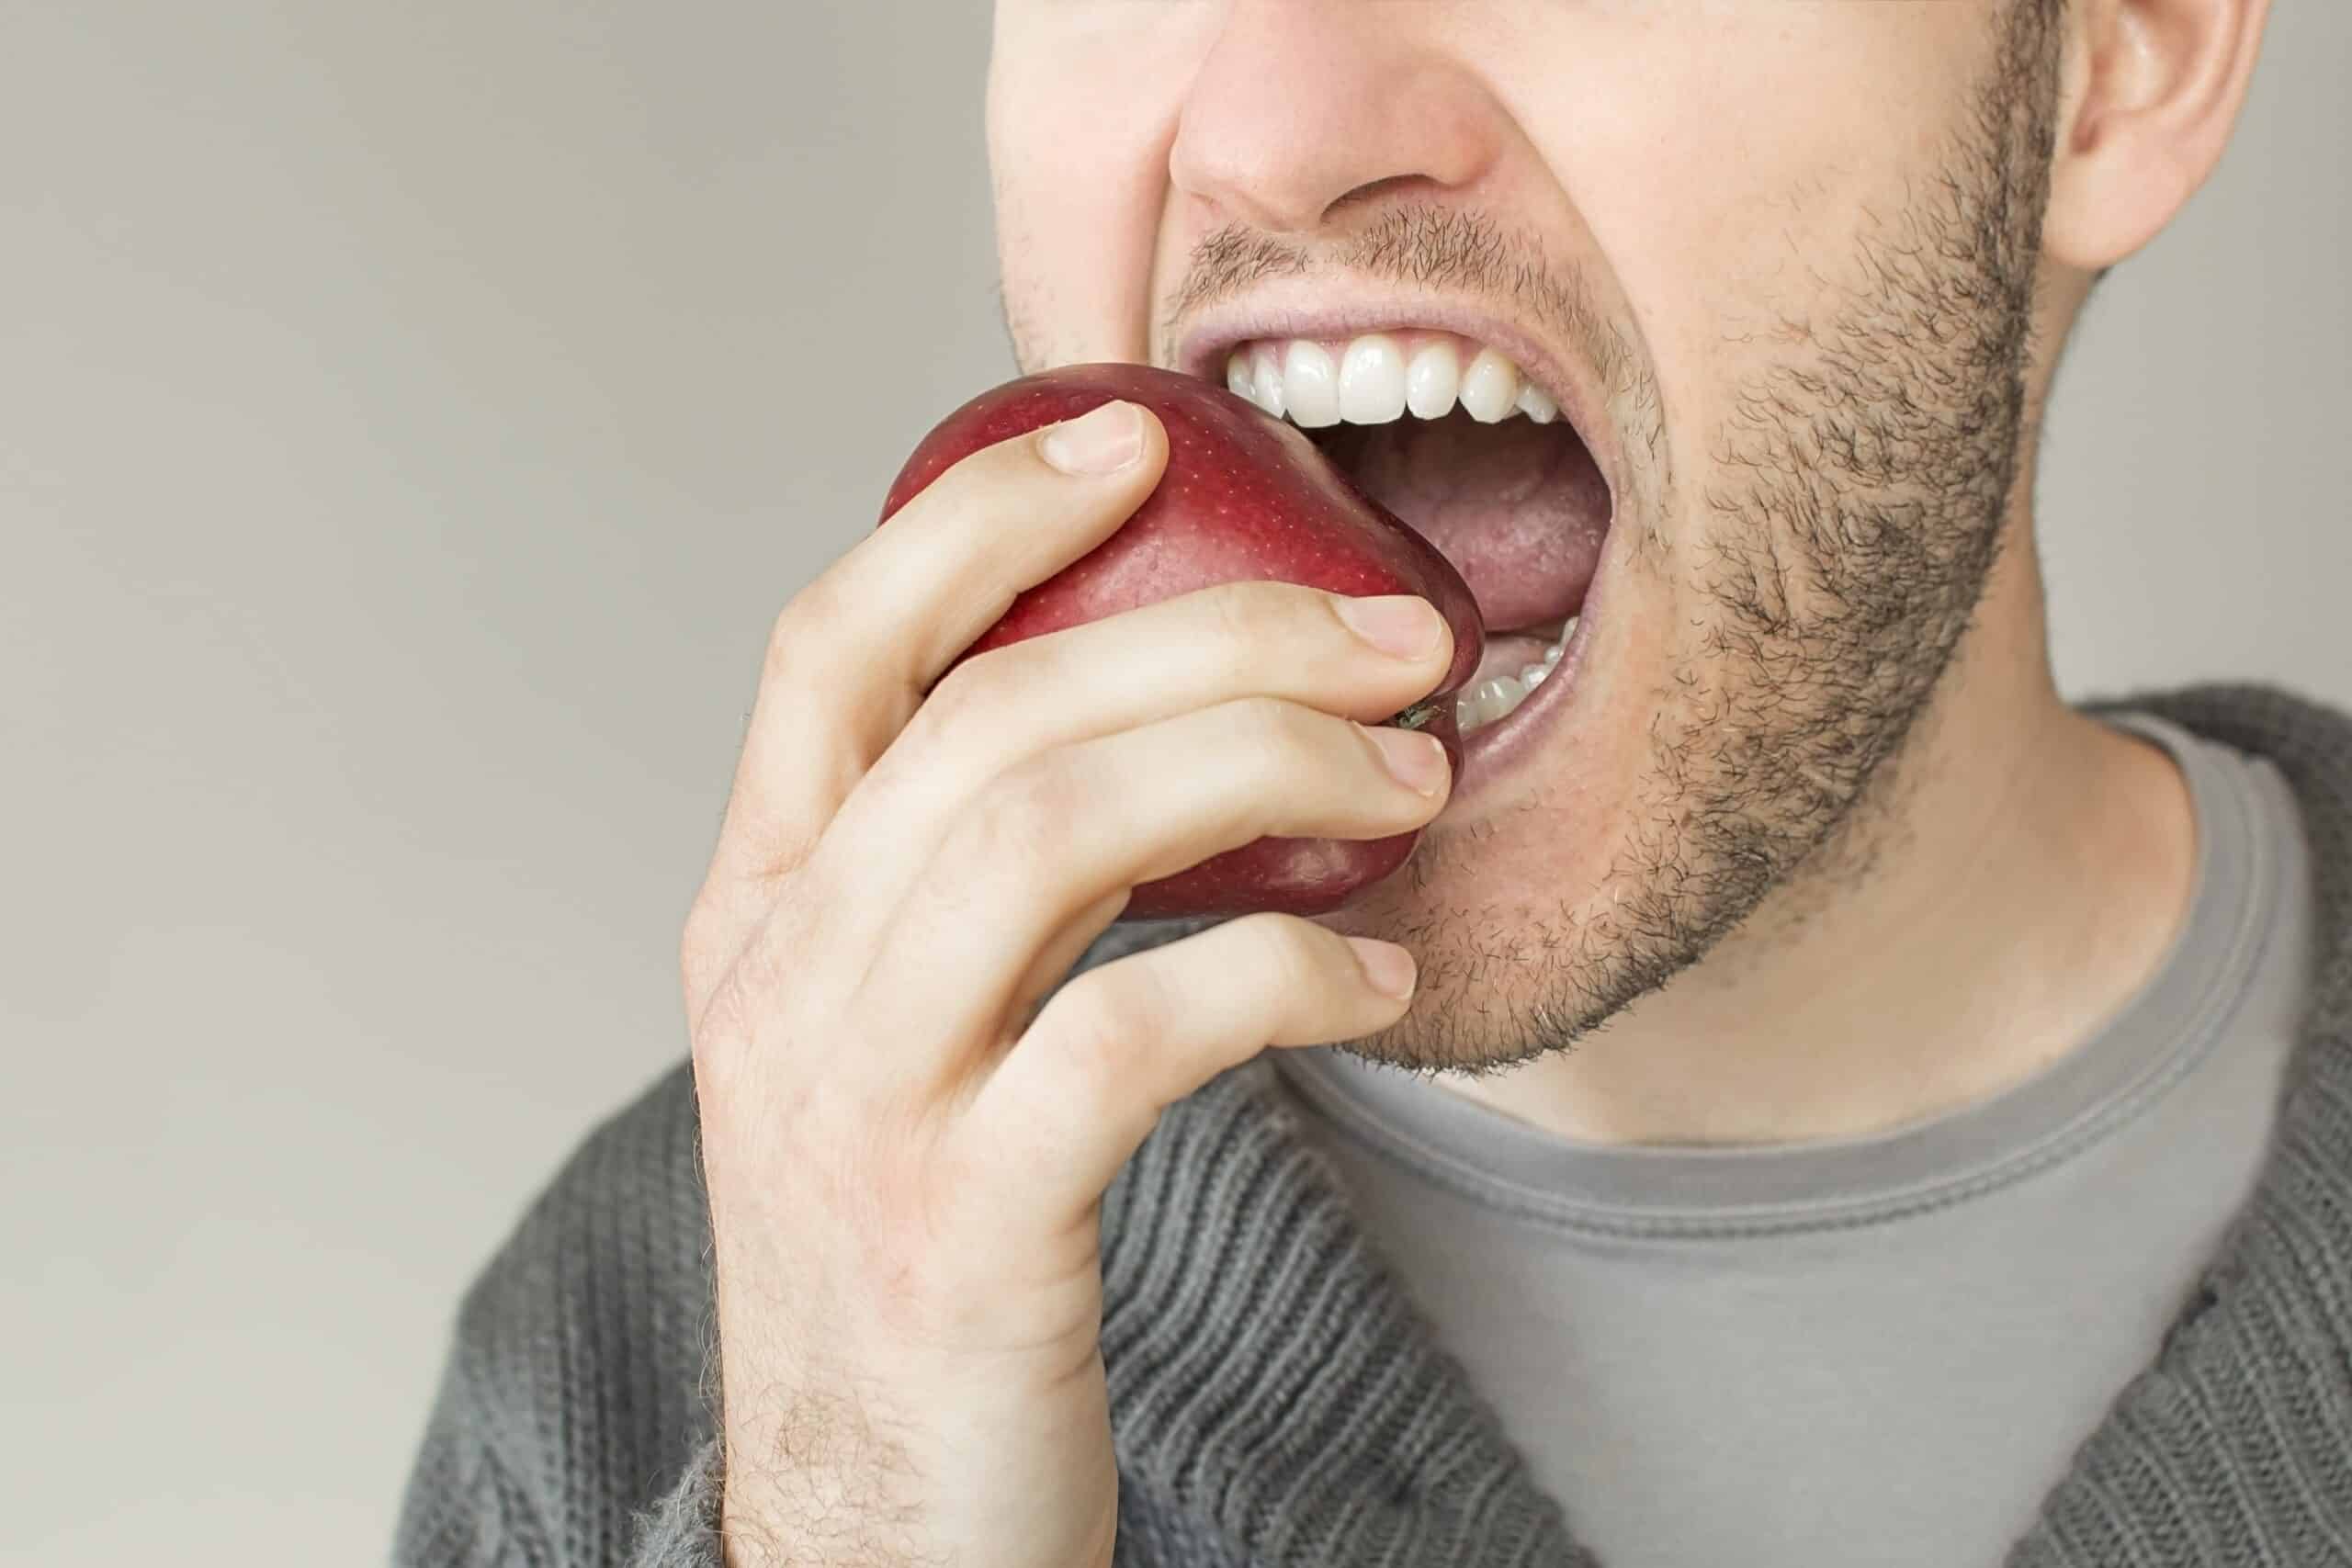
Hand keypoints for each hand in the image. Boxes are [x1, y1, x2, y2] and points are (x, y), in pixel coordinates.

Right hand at [679, 399, 1453, 1567]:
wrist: (869, 1534)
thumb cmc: (915, 1255)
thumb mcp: (887, 1040)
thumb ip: (965, 883)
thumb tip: (1164, 722)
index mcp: (757, 913)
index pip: (832, 647)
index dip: (976, 518)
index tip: (1129, 442)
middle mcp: (780, 984)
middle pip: (991, 713)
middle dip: (1217, 634)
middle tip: (1395, 638)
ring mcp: (857, 1105)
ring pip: (1052, 831)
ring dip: (1267, 771)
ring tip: (1412, 786)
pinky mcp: (963, 1229)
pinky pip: (1136, 1035)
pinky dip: (1284, 976)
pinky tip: (1379, 986)